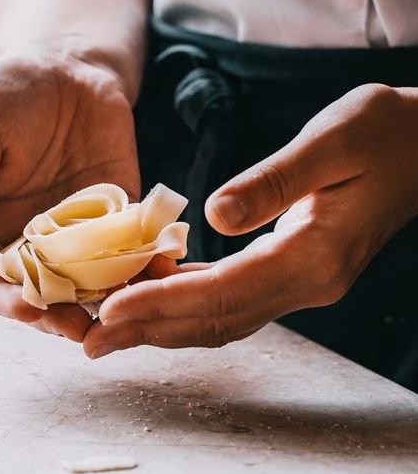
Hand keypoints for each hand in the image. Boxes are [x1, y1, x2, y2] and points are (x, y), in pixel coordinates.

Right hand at [0, 52, 139, 340]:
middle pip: (44, 295)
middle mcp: (34, 240)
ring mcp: (81, 233)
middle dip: (60, 317)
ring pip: (92, 283)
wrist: (70, 65)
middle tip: (82, 329)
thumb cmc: (11, 92)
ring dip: (108, 302)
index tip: (29, 310)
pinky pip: (134, 249)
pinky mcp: (122, 217)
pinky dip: (148, 263)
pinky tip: (162, 268)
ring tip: (126, 311)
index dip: (5, 302)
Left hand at [83, 83, 417, 357]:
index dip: (165, 301)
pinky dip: (190, 303)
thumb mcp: (330, 141)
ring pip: (224, 318)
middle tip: (90, 340)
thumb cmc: (383, 133)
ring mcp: (306, 283)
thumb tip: (215, 215)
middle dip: (151, 330)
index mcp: (316, 254)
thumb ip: (273, 181)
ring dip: (165, 326)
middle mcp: (310, 283)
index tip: (112, 310)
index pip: (227, 290)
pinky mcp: (298, 272)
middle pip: (218, 319)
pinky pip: (235, 300)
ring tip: (109, 330)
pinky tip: (156, 295)